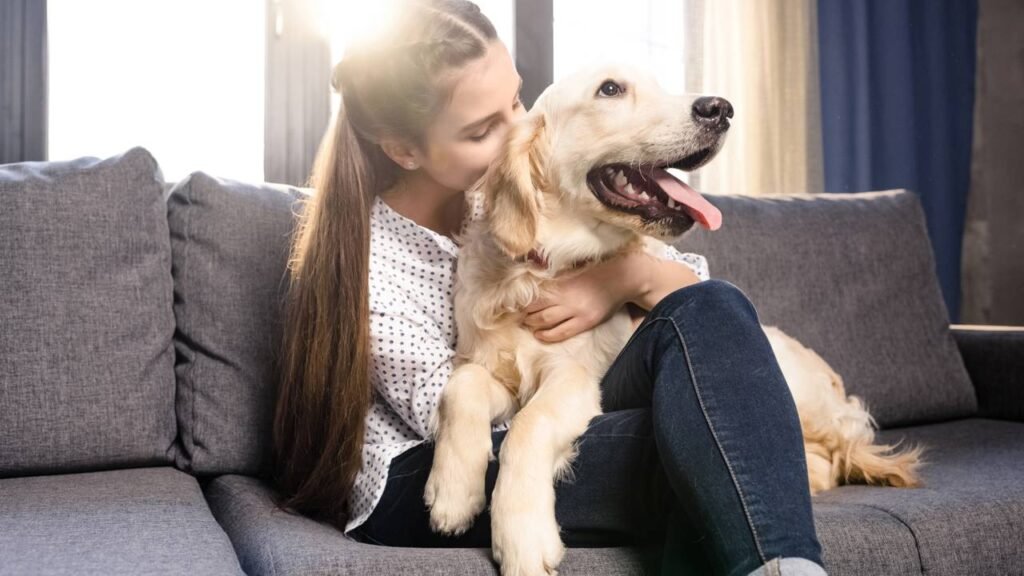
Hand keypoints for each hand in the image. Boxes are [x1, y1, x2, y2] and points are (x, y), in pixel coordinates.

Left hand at [521, 252, 637, 342]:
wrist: (622, 278)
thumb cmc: (597, 271)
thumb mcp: (573, 269)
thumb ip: (555, 276)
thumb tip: (533, 272)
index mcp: (562, 282)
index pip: (535, 295)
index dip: (522, 302)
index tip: (514, 304)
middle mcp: (566, 297)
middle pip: (537, 309)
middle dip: (524, 314)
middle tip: (517, 316)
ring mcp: (576, 311)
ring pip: (546, 321)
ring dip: (532, 324)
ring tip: (526, 324)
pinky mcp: (586, 322)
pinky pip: (562, 332)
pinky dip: (547, 335)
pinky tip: (539, 335)